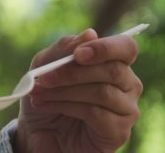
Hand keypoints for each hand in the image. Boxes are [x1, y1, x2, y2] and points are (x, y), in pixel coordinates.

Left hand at [16, 29, 142, 152]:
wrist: (36, 130)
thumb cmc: (46, 94)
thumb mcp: (44, 66)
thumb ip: (63, 49)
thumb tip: (90, 33)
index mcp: (113, 62)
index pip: (126, 47)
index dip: (105, 48)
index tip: (77, 55)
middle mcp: (127, 84)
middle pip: (112, 70)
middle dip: (73, 73)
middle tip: (44, 78)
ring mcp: (126, 109)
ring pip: (101, 92)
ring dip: (63, 91)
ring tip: (37, 93)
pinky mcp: (118, 131)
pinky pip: (96, 113)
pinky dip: (65, 107)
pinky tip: (45, 106)